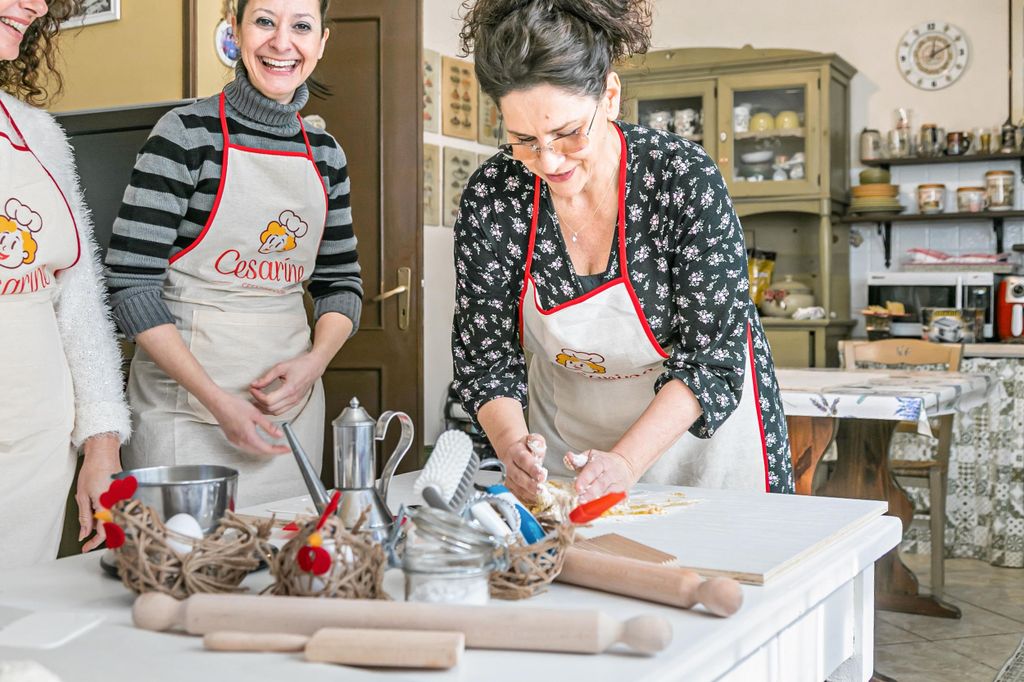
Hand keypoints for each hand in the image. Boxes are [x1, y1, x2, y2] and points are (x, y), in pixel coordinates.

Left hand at [76, 434, 120, 552]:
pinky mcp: (125, 494)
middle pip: (112, 528)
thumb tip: (83, 533)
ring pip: (116, 519)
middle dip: (99, 535)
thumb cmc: (92, 471)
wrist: (104, 454)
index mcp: (107, 506)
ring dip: (105, 524)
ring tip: (92, 519)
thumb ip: (84, 517)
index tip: (85, 547)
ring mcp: (124, 498)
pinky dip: (110, 514)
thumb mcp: (82, 496)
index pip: (103, 532)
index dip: (93, 542)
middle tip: (88, 538)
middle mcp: (118, 503)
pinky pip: (119, 509)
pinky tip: (100, 509)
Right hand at [208, 391, 290, 456]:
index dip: (278, 451)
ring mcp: (235, 441)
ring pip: (253, 451)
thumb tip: (279, 435)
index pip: (266, 449)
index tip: (286, 449)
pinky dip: (256, 447)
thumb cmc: (234, 406)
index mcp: (248, 436)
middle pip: (260, 452)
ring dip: (264, 450)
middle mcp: (240, 442)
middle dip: (273, 451)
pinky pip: (246, 447)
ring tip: (274, 446)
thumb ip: (269, 427)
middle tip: (282, 448)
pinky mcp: (232, 438)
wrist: (218, 403)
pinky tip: (259, 442)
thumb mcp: (256, 414)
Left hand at [249, 352, 325, 415]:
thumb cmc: (300, 365)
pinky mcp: (296, 402)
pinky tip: (266, 402)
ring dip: (264, 408)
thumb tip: (254, 384)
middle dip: (258, 402)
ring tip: (257, 400)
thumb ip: (266, 377)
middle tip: (254, 393)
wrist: (314, 366)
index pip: (268, 400)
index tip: (253, 389)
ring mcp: (295, 402)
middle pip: (270, 408)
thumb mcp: (281, 367)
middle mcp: (293, 398)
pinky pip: (281, 411)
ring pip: (275, 412)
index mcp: (289, 389)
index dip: (257, 396)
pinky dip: (272, 409)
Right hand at [499, 434, 547, 502]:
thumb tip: (537, 444)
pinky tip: (535, 499)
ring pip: (515, 486)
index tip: (542, 475)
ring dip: (528, 492)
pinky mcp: (507, 485)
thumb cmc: (526, 448)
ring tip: (540, 495)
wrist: (513, 452)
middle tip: (541, 489)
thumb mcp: (532, 439)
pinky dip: (524, 497)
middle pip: (517, 476)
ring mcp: (506, 476)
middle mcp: (508, 464)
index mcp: (515, 451)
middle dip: (530, 484)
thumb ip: (536, 441)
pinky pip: (515, 493)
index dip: (532, 468)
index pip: (523, 460)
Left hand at [573, 449, 637, 503]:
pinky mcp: (624, 493)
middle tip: (581, 500)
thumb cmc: (604, 462)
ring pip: (610, 494)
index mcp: (602, 462)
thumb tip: (569, 456)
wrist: (625, 464)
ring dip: (599, 502)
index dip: (585, 479)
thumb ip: (578, 459)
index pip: (593, 470)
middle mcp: (612, 473)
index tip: (577, 488)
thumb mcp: (591, 456)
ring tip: (588, 508)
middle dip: (591, 493)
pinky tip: (600, 511)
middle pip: (601, 484)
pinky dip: (609, 507)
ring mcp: (619, 483)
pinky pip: (617, 502)